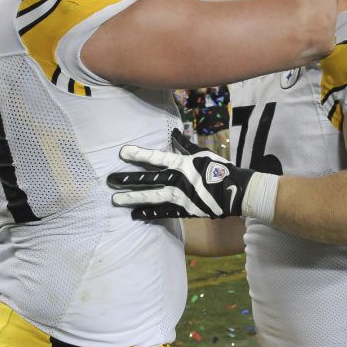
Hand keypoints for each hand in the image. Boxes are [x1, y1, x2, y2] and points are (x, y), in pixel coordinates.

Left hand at [108, 129, 269, 219]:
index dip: (138, 155)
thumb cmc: (219, 169)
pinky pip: (163, 213)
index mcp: (182, 164)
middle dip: (127, 179)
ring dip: (133, 198)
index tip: (122, 152)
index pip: (156, 158)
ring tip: (116, 200)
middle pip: (148, 179)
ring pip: (152, 197)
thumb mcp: (202, 154)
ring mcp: (180, 197)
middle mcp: (178, 180)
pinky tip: (135, 215)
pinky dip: (149, 214)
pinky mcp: (185, 210)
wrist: (236, 191)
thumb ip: (185, 145)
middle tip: (109, 180)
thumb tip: (174, 132)